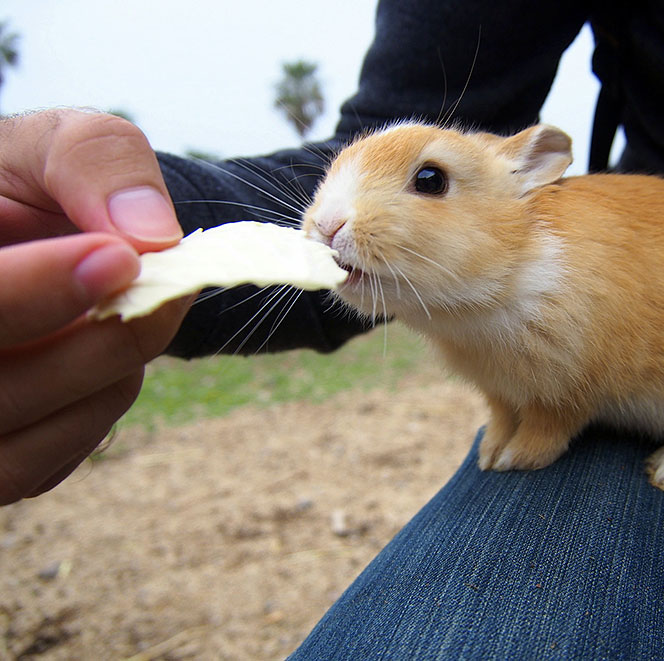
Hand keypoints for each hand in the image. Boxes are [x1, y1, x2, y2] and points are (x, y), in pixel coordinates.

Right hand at [0, 109, 189, 504]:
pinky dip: (96, 410)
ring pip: (13, 452)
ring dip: (106, 378)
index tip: (119, 258)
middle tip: (164, 295)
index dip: (30, 293)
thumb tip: (150, 235)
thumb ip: (94, 162)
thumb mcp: (60, 143)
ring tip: (135, 314)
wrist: (49, 240)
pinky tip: (107, 356)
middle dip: (97, 344)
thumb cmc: (43, 185)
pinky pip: (39, 463)